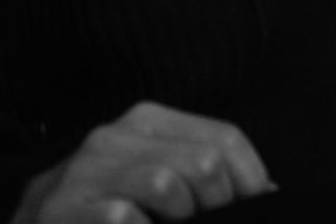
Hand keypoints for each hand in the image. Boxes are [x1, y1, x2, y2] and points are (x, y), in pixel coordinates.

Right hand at [13, 101, 272, 223]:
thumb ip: (204, 177)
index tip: (255, 207)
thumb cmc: (104, 209)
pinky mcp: (65, 210)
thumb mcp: (155, 180)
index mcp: (146, 121)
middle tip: (204, 221)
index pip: (225, 139)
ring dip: (181, 219)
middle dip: (218, 204)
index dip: (251, 181)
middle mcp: (114, 136)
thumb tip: (270, 194)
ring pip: (168, 185)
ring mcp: (85, 172)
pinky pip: (125, 216)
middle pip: (205, 162)